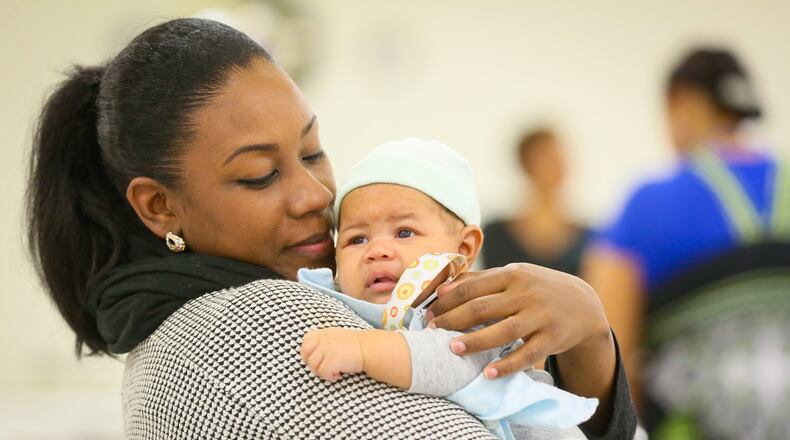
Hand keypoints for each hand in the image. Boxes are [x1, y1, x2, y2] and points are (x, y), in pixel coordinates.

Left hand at [300, 328, 364, 380]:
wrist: (369, 349)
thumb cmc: (354, 346)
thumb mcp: (336, 337)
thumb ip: (324, 341)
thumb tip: (312, 355)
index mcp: (324, 333)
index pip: (305, 341)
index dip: (307, 353)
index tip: (316, 359)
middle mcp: (323, 340)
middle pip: (306, 355)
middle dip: (313, 364)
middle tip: (323, 368)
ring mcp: (326, 349)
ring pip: (314, 366)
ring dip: (323, 372)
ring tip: (334, 372)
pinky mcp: (331, 360)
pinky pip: (323, 373)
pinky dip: (330, 377)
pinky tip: (339, 375)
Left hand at [429, 263, 611, 377]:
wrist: (583, 304)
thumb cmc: (537, 288)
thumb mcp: (514, 275)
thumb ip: (480, 280)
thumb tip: (443, 288)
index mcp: (512, 274)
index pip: (472, 287)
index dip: (447, 300)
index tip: (427, 312)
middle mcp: (526, 293)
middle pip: (482, 308)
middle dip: (453, 320)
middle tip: (431, 331)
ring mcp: (540, 316)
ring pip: (503, 331)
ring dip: (475, 341)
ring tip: (452, 348)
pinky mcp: (552, 338)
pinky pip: (527, 355)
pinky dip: (508, 365)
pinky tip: (489, 373)